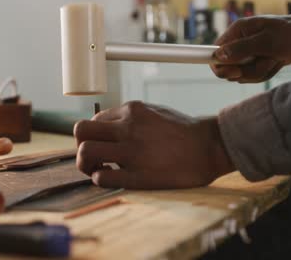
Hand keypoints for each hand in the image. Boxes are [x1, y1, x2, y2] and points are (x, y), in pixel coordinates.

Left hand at [73, 101, 234, 188]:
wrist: (210, 147)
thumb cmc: (184, 132)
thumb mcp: (154, 112)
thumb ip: (131, 118)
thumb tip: (110, 128)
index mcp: (131, 111)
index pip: (93, 120)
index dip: (92, 136)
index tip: (102, 146)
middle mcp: (127, 128)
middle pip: (80, 132)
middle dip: (80, 146)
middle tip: (92, 158)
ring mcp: (131, 151)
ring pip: (85, 153)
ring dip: (85, 165)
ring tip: (99, 170)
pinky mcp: (138, 175)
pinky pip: (102, 178)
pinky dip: (100, 180)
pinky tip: (111, 179)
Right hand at [210, 10, 290, 82]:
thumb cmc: (287, 34)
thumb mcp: (266, 41)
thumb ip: (242, 48)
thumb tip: (220, 56)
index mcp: (236, 32)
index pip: (215, 52)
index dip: (220, 66)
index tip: (235, 72)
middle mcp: (236, 44)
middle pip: (228, 69)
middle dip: (248, 70)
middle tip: (266, 61)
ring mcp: (242, 55)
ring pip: (240, 76)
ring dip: (259, 72)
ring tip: (273, 59)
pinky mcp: (249, 64)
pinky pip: (250, 77)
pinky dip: (264, 74)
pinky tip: (273, 63)